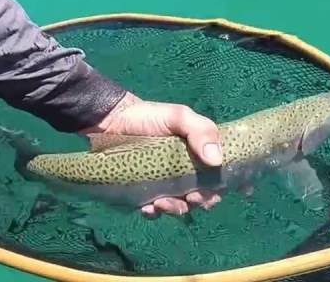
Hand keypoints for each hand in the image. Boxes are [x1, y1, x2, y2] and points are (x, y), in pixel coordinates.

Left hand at [80, 92, 223, 217]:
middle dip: (197, 203)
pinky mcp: (144, 194)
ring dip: (174, 209)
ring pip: (178, 206)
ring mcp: (164, 186)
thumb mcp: (179, 117)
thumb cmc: (151, 117)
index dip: (216, 190)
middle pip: (200, 197)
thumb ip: (202, 131)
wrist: (113, 120)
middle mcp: (185, 174)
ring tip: (162, 204)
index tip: (208, 192)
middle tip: (189, 198)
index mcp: (198, 157)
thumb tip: (216, 161)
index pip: (216, 179)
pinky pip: (153, 211)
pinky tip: (147, 208)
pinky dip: (153, 213)